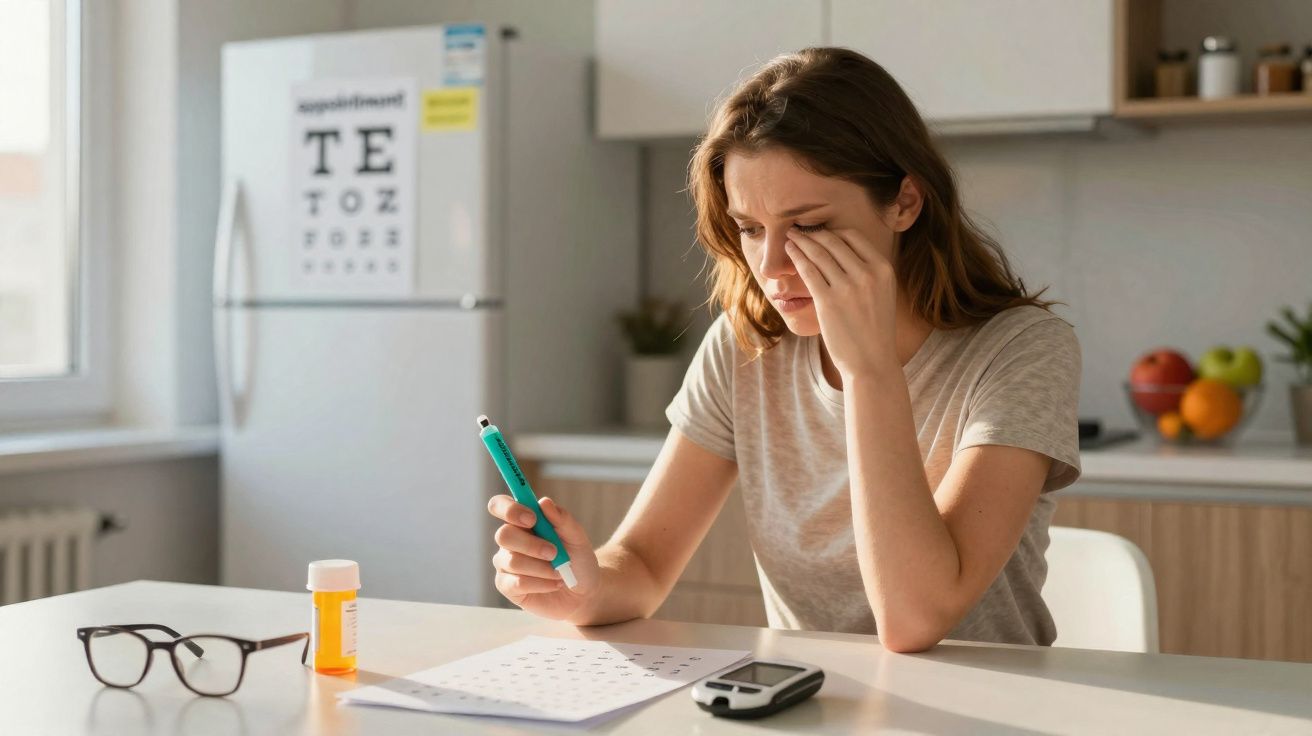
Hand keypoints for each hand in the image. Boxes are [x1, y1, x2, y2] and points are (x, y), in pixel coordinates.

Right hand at [487, 495, 600, 620]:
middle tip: (554, 553)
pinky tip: (554, 584)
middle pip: (503, 535)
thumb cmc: (578, 559)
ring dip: (542, 568)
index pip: (500, 505)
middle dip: (531, 545)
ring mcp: (505, 563)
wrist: (584, 591)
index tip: (533, 518)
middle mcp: (509, 540)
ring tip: (559, 572)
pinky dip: (541, 583)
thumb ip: (562, 519)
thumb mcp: (577, 537)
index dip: (510, 509)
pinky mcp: (507, 586)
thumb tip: (544, 502)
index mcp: (522, 521)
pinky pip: (517, 583)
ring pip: (512, 561)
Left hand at [785, 227, 898, 378]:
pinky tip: (789, 252)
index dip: (832, 231)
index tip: (819, 231)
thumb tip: (844, 251)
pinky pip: (808, 271)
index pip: (853, 237)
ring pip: (818, 253)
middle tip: (798, 228)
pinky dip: (797, 257)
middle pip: (833, 242)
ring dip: (801, 241)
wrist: (872, 362)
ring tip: (790, 236)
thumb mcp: (882, 294)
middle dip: (812, 232)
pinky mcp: (828, 301)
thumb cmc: (874, 330)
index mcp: (883, 269)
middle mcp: (867, 274)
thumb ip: (868, 271)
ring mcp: (847, 287)